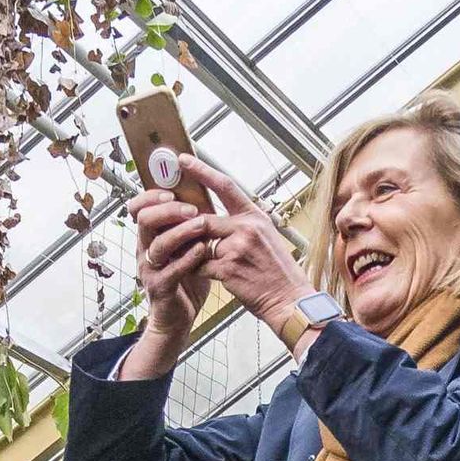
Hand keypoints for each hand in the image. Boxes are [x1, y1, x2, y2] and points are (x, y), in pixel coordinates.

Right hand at [126, 187, 213, 357]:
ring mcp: (150, 270)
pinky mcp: (160, 288)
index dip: (152, 194)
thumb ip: (191, 227)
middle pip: (145, 220)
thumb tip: (206, 198)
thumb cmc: (184, 280)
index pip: (140, 207)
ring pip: (158, 244)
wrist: (177, 319)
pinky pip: (171, 270)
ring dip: (181, 231)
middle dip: (168, 209)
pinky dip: (187, 258)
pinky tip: (202, 250)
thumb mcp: (186, 248)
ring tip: (201, 224)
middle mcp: (145, 250)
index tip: (172, 187)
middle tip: (192, 208)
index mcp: (150, 236)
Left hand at [179, 155, 317, 344]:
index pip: (225, 186)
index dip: (202, 171)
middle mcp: (247, 228)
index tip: (184, 160)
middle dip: (185, 227)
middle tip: (169, 227)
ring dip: (187, 250)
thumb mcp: (265, 238)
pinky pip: (199, 265)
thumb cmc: (277, 272)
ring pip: (198, 243)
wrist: (289, 300)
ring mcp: (237, 248)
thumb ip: (242, 225)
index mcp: (256, 216)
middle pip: (203, 219)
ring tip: (180, 254)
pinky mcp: (228, 269)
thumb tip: (216, 220)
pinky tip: (192, 273)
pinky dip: (193, 269)